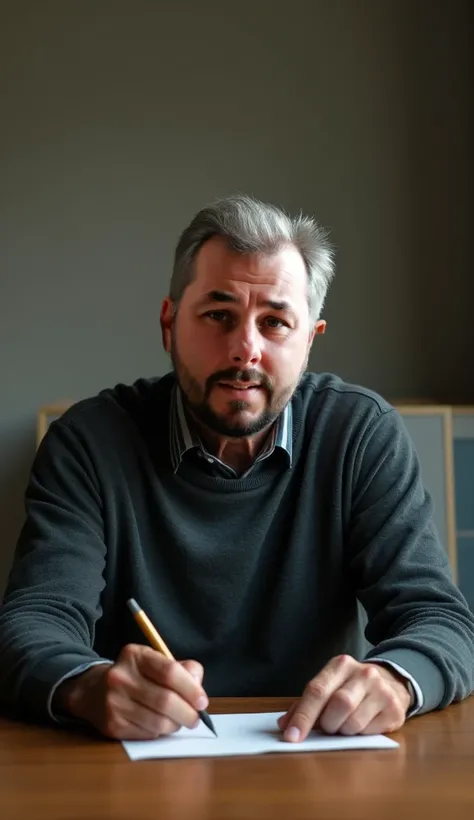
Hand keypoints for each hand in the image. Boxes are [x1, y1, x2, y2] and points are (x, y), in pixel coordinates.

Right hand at [54, 643, 208, 739]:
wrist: (94, 690)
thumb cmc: (136, 675)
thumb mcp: (157, 661)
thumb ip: (184, 670)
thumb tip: (198, 689)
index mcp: (135, 655)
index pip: (169, 672)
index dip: (191, 689)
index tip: (202, 702)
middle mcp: (121, 676)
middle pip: (165, 700)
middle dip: (187, 713)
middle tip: (195, 718)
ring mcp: (113, 702)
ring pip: (157, 721)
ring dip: (175, 725)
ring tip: (178, 722)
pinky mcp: (112, 725)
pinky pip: (146, 734)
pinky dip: (159, 732)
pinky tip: (159, 725)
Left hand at [277, 655, 411, 741]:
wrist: (392, 682)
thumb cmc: (352, 687)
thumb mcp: (330, 686)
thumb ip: (306, 704)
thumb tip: (285, 725)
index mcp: (340, 665)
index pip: (317, 690)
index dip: (303, 716)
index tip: (291, 736)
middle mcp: (363, 673)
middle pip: (338, 704)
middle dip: (328, 723)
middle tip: (328, 727)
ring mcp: (382, 690)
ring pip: (354, 721)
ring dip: (344, 731)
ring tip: (346, 724)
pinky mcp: (395, 709)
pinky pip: (370, 732)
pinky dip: (360, 735)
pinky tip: (363, 725)